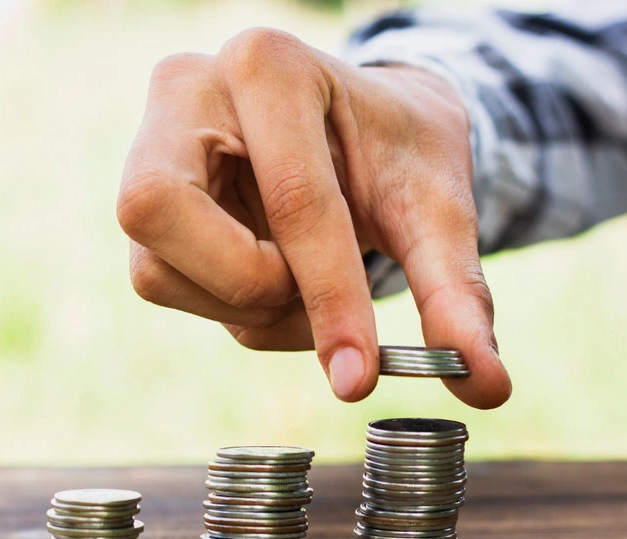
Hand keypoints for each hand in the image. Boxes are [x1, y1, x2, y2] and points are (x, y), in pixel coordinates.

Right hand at [117, 28, 510, 408]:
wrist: (362, 127)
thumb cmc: (396, 151)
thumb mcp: (437, 207)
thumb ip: (456, 292)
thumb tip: (486, 386)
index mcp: (270, 64)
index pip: (292, 197)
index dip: (329, 296)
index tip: (358, 376)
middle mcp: (187, 90)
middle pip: (160, 212)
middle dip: (247, 283)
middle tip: (303, 288)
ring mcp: (147, 143)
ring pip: (154, 267)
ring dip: (239, 306)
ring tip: (302, 280)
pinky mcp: (141, 198)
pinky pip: (158, 281)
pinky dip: (225, 307)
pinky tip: (272, 279)